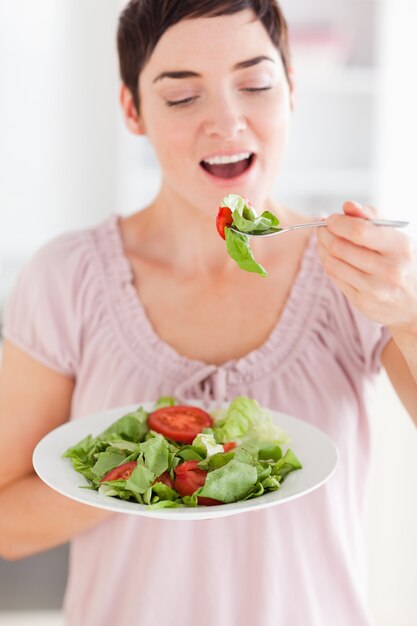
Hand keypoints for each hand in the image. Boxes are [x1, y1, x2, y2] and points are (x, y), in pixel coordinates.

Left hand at [316, 200, 416, 332]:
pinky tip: (331, 256)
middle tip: (323, 228)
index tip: (331, 218)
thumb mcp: (397, 237)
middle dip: (325, 233)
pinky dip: (328, 262)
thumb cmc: (404, 262)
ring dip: (323, 248)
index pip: (359, 231)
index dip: (339, 222)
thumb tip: (348, 206)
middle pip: (340, 247)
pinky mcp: (362, 302)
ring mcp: (374, 289)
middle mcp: (388, 270)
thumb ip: (372, 218)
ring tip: (325, 240)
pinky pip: (334, 277)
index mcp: (400, 247)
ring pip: (332, 262)